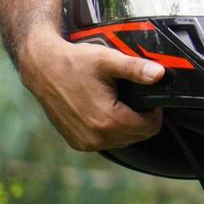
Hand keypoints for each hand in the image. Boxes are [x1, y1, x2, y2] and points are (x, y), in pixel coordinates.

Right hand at [19, 32, 165, 151]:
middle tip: (129, 94)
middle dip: (141, 116)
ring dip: (127, 123)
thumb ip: (136, 69)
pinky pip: (107, 140)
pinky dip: (111, 128)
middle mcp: (96, 138)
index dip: (154, 109)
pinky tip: (103, 108)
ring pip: (124, 139)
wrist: (42, 68)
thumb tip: (160, 74)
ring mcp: (85, 143)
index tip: (145, 93)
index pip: (151, 127)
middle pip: (139, 135)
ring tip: (116, 100)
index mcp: (107, 121)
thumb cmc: (75, 62)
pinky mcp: (77, 143)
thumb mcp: (109, 60)